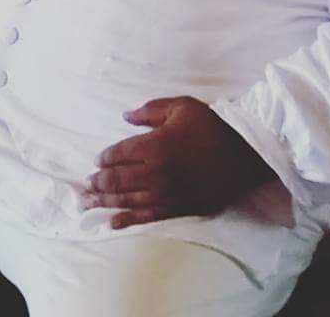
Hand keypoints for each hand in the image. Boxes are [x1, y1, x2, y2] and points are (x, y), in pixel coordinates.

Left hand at [83, 96, 275, 229]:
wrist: (245, 155)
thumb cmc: (213, 126)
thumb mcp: (182, 106)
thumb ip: (151, 110)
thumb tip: (125, 116)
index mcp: (155, 145)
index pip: (119, 153)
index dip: (105, 157)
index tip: (97, 160)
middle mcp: (155, 172)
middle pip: (117, 180)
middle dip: (98, 182)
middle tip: (84, 186)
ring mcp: (165, 193)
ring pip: (127, 199)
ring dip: (105, 201)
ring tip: (88, 203)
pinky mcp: (177, 208)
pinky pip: (146, 216)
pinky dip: (127, 219)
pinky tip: (113, 221)